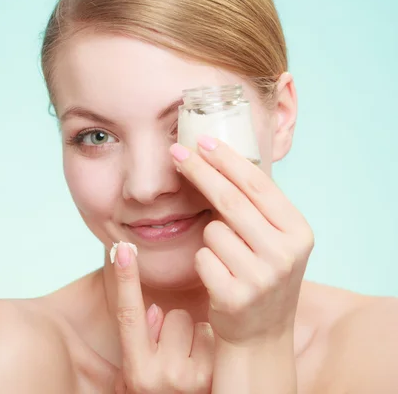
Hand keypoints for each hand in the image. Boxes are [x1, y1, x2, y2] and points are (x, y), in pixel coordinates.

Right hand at [112, 242, 214, 393]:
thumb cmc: (159, 392)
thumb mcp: (139, 372)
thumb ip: (142, 338)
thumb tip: (158, 311)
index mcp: (136, 371)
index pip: (128, 315)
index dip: (123, 279)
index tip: (121, 248)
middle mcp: (162, 376)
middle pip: (170, 314)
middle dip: (172, 327)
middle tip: (174, 352)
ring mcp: (192, 377)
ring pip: (193, 322)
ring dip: (193, 337)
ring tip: (192, 362)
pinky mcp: (216, 373)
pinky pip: (212, 334)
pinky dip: (210, 345)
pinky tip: (208, 365)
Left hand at [170, 136, 313, 345]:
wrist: (260, 333)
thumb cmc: (262, 275)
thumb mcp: (275, 240)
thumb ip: (258, 207)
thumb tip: (221, 157)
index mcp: (298, 231)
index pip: (258, 184)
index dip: (227, 160)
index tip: (203, 140)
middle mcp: (285, 253)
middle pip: (230, 199)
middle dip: (199, 170)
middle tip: (175, 151)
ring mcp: (261, 277)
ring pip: (212, 231)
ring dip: (210, 237)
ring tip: (227, 258)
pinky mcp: (235, 296)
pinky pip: (201, 258)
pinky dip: (203, 261)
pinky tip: (219, 277)